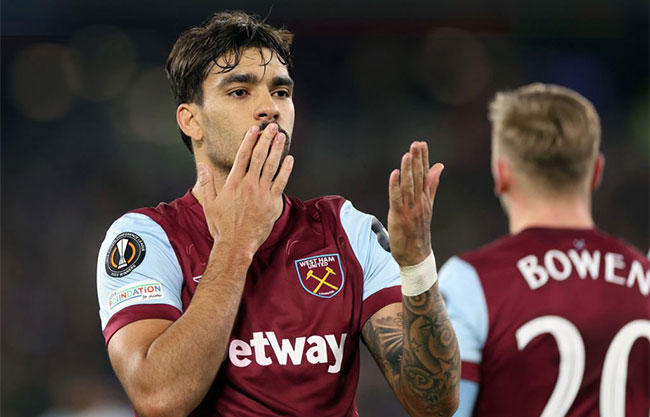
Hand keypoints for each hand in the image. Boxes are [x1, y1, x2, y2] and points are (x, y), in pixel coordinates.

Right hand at [198, 123, 293, 256]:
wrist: (236, 244)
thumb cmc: (222, 226)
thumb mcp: (209, 204)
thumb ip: (206, 183)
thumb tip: (202, 166)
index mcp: (233, 183)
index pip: (242, 156)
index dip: (249, 140)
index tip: (254, 129)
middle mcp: (248, 185)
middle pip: (259, 156)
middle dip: (266, 139)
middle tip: (272, 127)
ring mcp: (262, 194)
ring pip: (271, 166)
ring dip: (277, 149)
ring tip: (282, 136)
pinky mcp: (273, 203)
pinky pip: (281, 182)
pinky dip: (286, 170)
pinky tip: (289, 159)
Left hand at [387, 141, 443, 266]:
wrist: (417, 255)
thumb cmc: (419, 230)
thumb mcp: (427, 205)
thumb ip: (432, 185)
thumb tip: (439, 166)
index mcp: (425, 198)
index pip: (425, 174)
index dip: (424, 159)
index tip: (422, 144)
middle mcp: (419, 202)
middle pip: (419, 177)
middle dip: (417, 160)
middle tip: (416, 143)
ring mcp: (410, 209)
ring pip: (409, 186)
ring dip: (408, 170)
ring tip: (407, 154)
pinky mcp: (400, 216)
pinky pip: (397, 199)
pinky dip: (395, 186)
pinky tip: (395, 174)